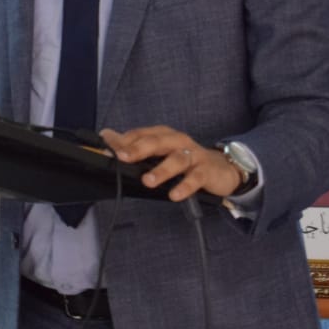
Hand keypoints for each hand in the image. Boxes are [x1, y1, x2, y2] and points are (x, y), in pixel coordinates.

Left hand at [98, 124, 241, 200]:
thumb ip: (134, 146)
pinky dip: (184, 186)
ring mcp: (193, 155)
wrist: (221, 168)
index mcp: (164, 135)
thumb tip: (106, 137)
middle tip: (123, 157)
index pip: (141, 134)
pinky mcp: (206, 170)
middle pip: (157, 141)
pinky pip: (195, 178)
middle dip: (139, 148)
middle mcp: (178, 141)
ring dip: (162, 170)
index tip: (107, 148)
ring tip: (148, 181)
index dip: (124, 141)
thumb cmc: (185, 159)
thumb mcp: (159, 152)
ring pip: (177, 159)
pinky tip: (174, 195)